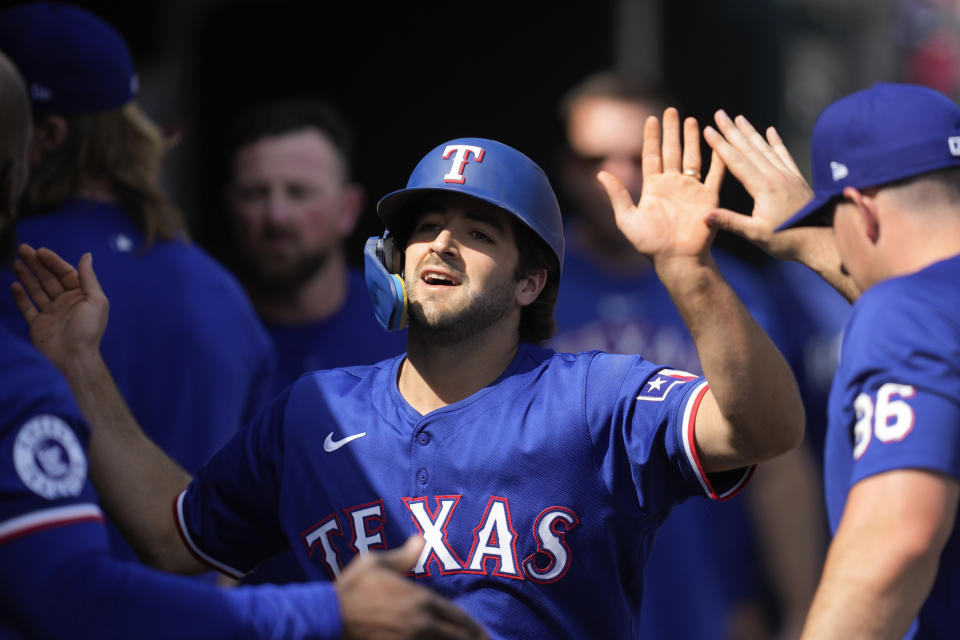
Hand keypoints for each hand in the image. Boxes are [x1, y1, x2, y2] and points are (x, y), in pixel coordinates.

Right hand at [10, 244, 108, 370]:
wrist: (75, 358)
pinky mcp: (38, 325)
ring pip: (36, 290)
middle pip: (49, 279)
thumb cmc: (88, 330)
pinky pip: (27, 308)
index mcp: (81, 296)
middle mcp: (66, 303)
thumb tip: (87, 255)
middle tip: (22, 249)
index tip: (40, 250)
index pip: (66, 273)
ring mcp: (51, 313)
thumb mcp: (96, 301)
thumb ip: (88, 278)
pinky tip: (14, 285)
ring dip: (27, 276)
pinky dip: (20, 297)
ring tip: (16, 262)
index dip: (53, 261)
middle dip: (36, 264)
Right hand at [336, 536, 487, 639]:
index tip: (485, 634)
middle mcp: (422, 625)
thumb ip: (404, 556)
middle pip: (459, 638)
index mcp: (421, 601)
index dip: (475, 628)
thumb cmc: (350, 589)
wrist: (326, 618)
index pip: (459, 617)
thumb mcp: (375, 563)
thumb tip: (422, 539)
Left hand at [598, 107, 724, 265]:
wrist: (678, 259)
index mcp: (653, 188)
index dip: (651, 137)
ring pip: (693, 157)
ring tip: (693, 119)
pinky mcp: (709, 197)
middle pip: (672, 151)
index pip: (651, 155)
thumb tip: (600, 173)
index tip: (650, 118)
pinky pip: (715, 174)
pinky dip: (718, 158)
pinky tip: (719, 142)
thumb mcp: (627, 219)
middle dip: (672, 131)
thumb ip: (617, 195)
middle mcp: (673, 184)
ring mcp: (691, 189)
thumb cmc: (650, 244)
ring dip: (692, 139)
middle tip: (672, 110)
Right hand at [702, 110, 822, 260]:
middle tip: (719, 113)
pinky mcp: (797, 179)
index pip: (736, 161)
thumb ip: (730, 222)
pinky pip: (784, 155)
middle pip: (749, 148)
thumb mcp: (755, 235)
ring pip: (765, 148)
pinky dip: (776, 142)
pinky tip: (771, 131)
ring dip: (750, 132)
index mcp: (763, 187)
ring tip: (739, 118)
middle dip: (732, 130)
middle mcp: (775, 176)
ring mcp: (787, 176)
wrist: (820, 242)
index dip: (720, 145)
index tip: (708, 130)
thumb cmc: (787, 241)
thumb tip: (704, 215)